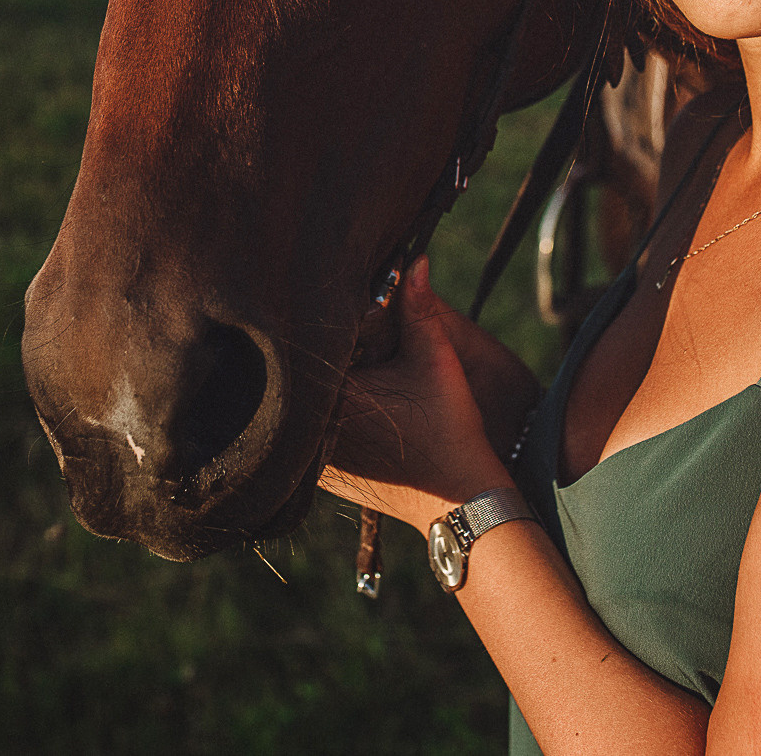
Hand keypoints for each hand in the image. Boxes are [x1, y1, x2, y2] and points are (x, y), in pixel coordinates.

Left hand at [321, 259, 538, 530]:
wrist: (458, 500)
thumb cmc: (451, 430)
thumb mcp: (437, 362)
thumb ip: (419, 308)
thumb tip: (413, 260)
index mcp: (332, 398)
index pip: (308, 345)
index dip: (321, 322)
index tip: (331, 301)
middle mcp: (311, 431)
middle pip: (301, 375)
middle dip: (318, 350)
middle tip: (329, 327)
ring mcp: (310, 459)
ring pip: (301, 406)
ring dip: (316, 385)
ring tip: (352, 371)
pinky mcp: (319, 473)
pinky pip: (306, 434)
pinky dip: (320, 414)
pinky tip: (350, 402)